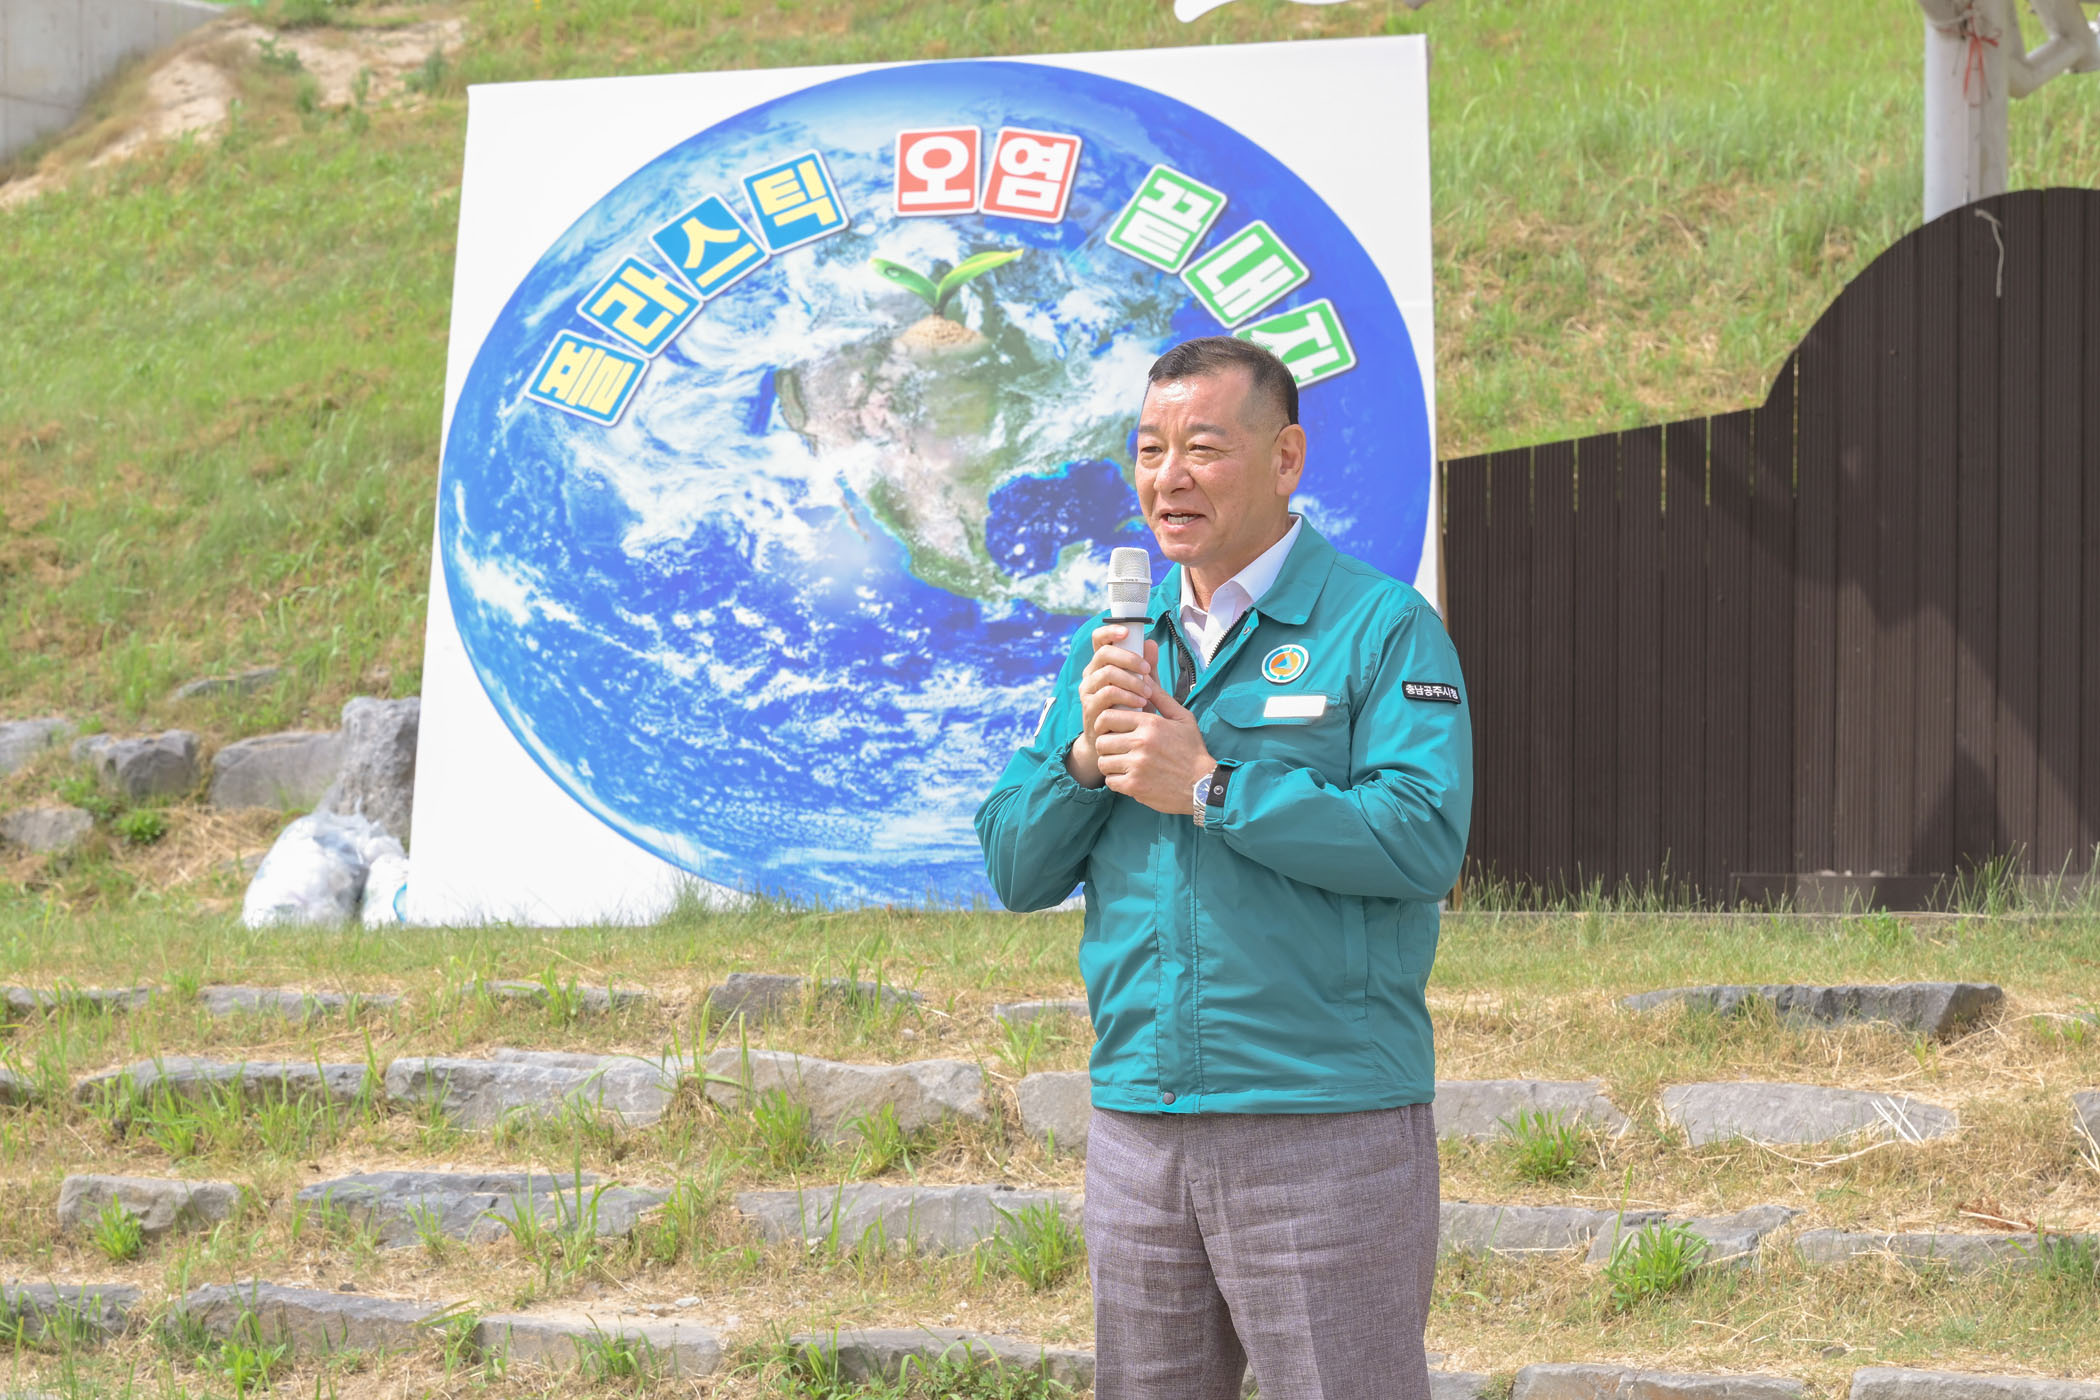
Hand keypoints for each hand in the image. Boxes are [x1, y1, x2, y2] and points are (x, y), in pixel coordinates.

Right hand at [1067, 624, 1157, 787]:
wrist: (1117, 743)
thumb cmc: (1131, 711)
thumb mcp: (1143, 687)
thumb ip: (1147, 667)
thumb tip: (1151, 643)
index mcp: (1103, 664)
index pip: (1099, 639)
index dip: (1110, 631)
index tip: (1127, 631)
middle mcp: (1091, 674)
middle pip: (1104, 653)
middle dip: (1129, 658)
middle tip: (1147, 670)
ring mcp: (1088, 691)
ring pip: (1107, 673)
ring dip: (1131, 680)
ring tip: (1147, 693)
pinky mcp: (1090, 708)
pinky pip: (1107, 694)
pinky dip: (1127, 696)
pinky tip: (1140, 703)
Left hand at [1094, 683, 1212, 814]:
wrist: (1203, 785)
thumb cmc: (1192, 750)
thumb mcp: (1181, 718)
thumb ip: (1159, 696)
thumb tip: (1143, 674)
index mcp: (1150, 724)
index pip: (1107, 717)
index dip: (1104, 723)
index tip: (1110, 729)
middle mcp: (1141, 743)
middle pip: (1101, 741)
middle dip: (1106, 744)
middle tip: (1116, 748)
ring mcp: (1137, 766)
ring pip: (1103, 762)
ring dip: (1110, 763)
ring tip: (1123, 762)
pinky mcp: (1134, 786)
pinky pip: (1109, 781)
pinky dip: (1116, 780)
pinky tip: (1128, 777)